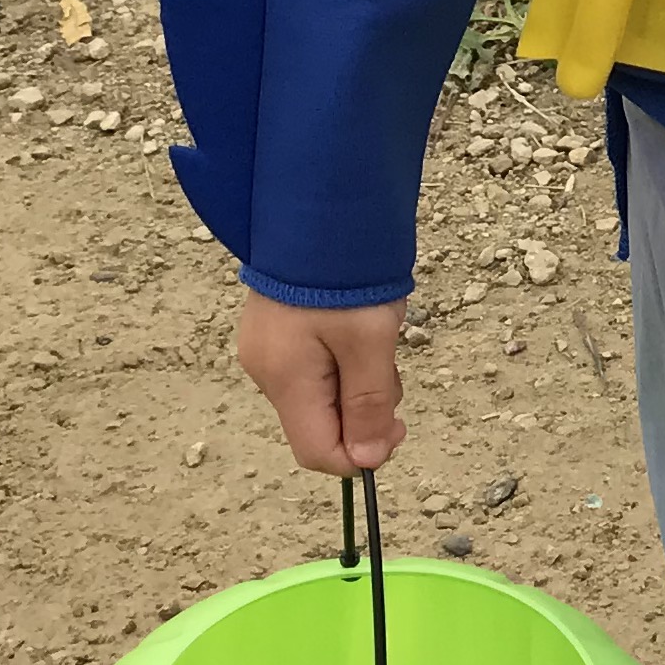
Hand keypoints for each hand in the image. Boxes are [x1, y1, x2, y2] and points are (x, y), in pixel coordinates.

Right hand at [237, 288, 407, 474]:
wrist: (319, 202)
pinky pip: (315, 365)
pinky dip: (343, 357)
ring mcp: (267, 347)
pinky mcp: (275, 327)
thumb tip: (366, 462)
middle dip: (364, 408)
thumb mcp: (370, 340)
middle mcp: (266, 371)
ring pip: (322, 393)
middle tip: (389, 362)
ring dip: (358, 378)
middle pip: (321, 423)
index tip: (398, 425)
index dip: (360, 455)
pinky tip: (357, 323)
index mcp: (284, 380)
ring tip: (375, 331)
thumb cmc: (346, 273)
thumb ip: (368, 404)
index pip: (317, 453)